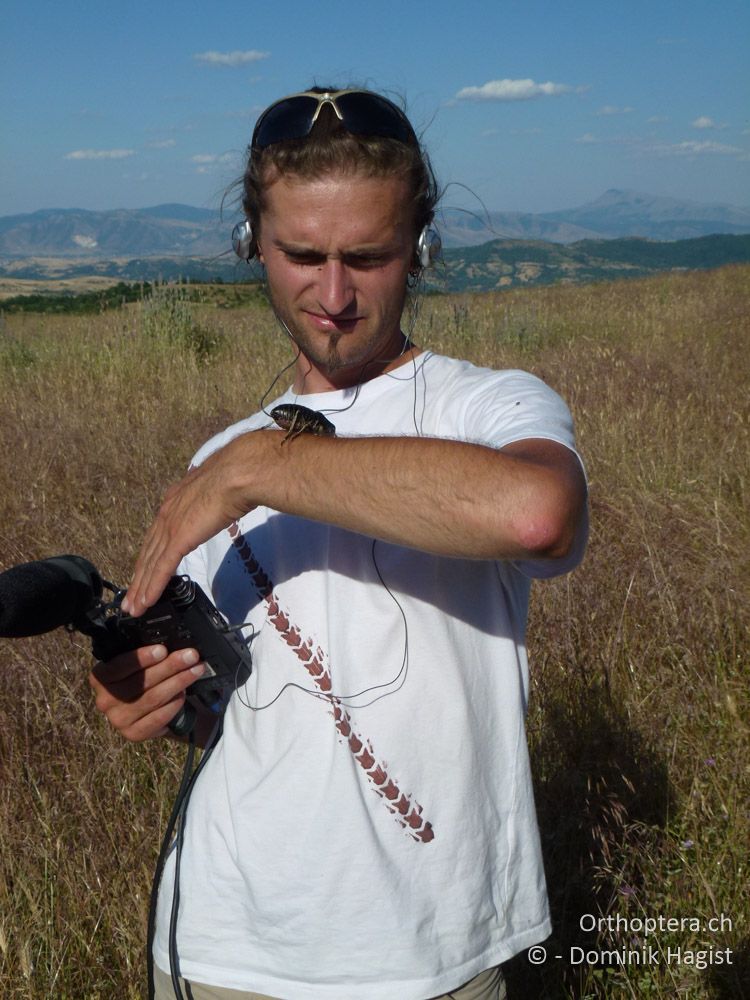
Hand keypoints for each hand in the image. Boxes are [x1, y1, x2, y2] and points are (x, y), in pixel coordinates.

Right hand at [89, 644, 205, 741]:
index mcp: (100, 677)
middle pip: (141, 682)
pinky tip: (184, 694)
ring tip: (196, 670)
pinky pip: (158, 717)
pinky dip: (174, 704)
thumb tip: (165, 638)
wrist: (149, 711)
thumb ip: (144, 654)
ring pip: (153, 698)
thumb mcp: (138, 664)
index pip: (119, 665)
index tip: (162, 650)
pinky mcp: (133, 734)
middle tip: (191, 656)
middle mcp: (105, 700)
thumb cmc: (143, 679)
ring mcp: (118, 719)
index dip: (141, 657)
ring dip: (179, 682)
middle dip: (170, 666)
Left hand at [123, 432, 268, 613]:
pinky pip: (162, 568)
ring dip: (141, 588)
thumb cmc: (234, 478)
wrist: (237, 474)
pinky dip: (152, 587)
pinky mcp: (179, 539)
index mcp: (174, 501)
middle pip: (148, 553)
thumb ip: (208, 502)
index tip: (143, 573)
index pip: (157, 536)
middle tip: (130, 599)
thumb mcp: (215, 490)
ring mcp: (170, 527)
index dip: (148, 558)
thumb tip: (217, 506)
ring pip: (150, 565)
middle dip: (138, 578)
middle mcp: (166, 514)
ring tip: (134, 608)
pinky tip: (146, 601)